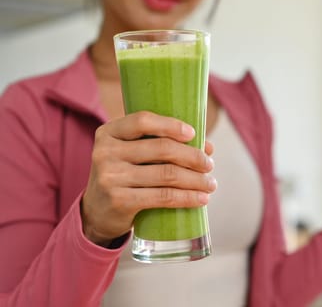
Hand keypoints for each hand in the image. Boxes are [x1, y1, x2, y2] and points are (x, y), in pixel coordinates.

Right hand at [81, 111, 215, 246]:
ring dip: (196, 179)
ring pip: (166, 174)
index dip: (171, 125)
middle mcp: (106, 152)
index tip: (193, 133)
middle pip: (162, 149)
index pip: (143, 121)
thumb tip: (208, 147)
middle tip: (209, 165)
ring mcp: (111, 177)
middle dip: (193, 157)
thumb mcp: (133, 154)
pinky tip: (201, 199)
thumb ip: (163, 145)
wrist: (97, 213)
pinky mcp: (119, 201)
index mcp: (109, 132)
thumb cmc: (125, 175)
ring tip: (210, 184)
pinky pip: (162, 196)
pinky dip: (187, 197)